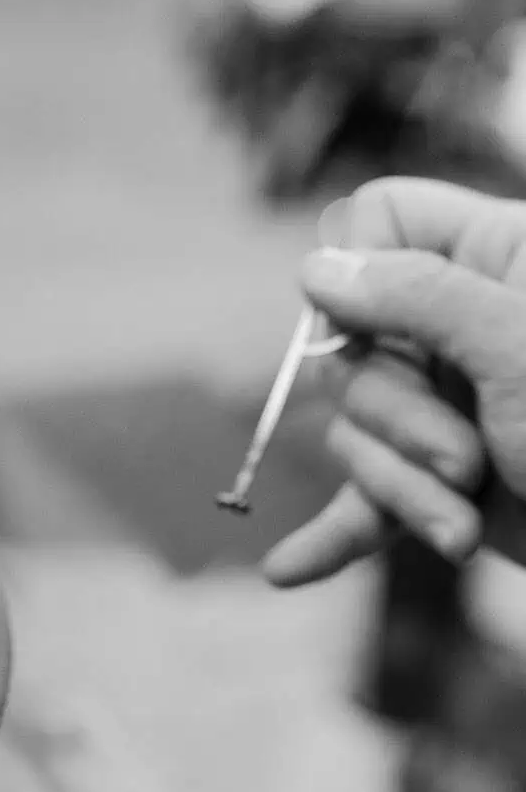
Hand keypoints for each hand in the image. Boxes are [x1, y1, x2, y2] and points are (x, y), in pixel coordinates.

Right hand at [262, 179, 525, 587]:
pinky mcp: (441, 486)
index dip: (360, 272)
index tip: (374, 328)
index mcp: (498, 256)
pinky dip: (333, 539)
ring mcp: (450, 407)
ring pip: (357, 434)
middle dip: (399, 419)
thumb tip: (316, 267)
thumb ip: (418, 298)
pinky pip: (362, 509)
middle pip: (352, 346)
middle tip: (469, 457)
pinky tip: (288, 571)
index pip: (379, 220)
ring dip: (401, 490)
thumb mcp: (517, 349)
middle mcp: (464, 325)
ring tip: (466, 523)